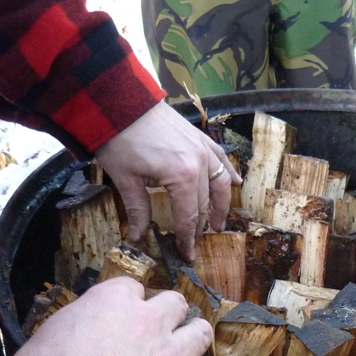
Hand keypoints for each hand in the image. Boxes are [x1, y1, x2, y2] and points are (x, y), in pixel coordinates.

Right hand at [5, 278, 239, 355]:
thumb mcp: (51, 330)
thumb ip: (80, 323)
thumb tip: (84, 332)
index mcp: (114, 300)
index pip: (132, 287)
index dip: (127, 302)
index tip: (121, 315)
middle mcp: (148, 322)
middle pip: (173, 304)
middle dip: (167, 313)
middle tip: (157, 327)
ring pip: (199, 333)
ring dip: (196, 333)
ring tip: (193, 338)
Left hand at [95, 101, 242, 260]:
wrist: (120, 101)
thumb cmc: (120, 140)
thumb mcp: (125, 179)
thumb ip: (138, 209)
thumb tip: (138, 237)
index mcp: (181, 178)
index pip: (189, 217)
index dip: (187, 239)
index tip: (186, 255)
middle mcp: (200, 165)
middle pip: (205, 203)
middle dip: (201, 226)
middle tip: (196, 243)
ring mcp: (203, 149)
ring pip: (220, 183)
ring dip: (221, 205)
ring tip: (219, 223)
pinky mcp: (200, 137)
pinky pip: (221, 159)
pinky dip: (228, 172)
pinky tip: (236, 182)